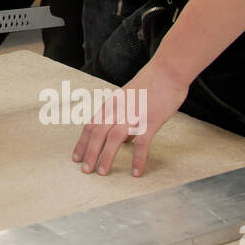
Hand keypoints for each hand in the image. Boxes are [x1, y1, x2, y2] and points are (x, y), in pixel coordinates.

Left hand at [71, 55, 188, 176]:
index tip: (77, 157)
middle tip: (85, 170)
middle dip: (89, 153)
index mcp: (111, 104)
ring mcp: (133, 115)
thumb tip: (125, 139)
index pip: (91, 125)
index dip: (82, 142)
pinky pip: (141, 143)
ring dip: (106, 157)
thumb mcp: (129, 97)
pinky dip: (138, 159)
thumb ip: (123, 116)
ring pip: (113, 139)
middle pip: (98, 133)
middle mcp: (118, 109)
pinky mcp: (150, 121)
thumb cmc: (150, 84)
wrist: (167, 71)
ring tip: (102, 173)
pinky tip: (136, 172)